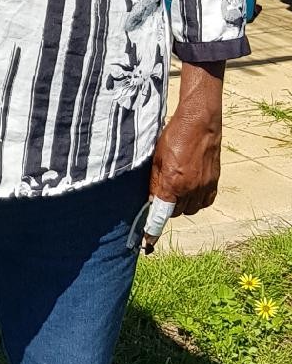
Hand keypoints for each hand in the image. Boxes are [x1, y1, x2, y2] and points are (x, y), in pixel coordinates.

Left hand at [148, 64, 222, 217]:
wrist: (200, 122)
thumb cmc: (175, 136)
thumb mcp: (157, 158)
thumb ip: (154, 182)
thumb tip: (152, 200)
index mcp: (173, 182)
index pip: (162, 213)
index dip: (154, 228)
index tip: (148, 240)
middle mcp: (190, 188)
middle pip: (176, 212)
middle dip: (167, 207)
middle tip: (163, 193)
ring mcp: (204, 186)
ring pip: (191, 210)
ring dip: (183, 205)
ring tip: (178, 188)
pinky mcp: (215, 182)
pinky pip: (205, 202)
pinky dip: (197, 200)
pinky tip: (191, 188)